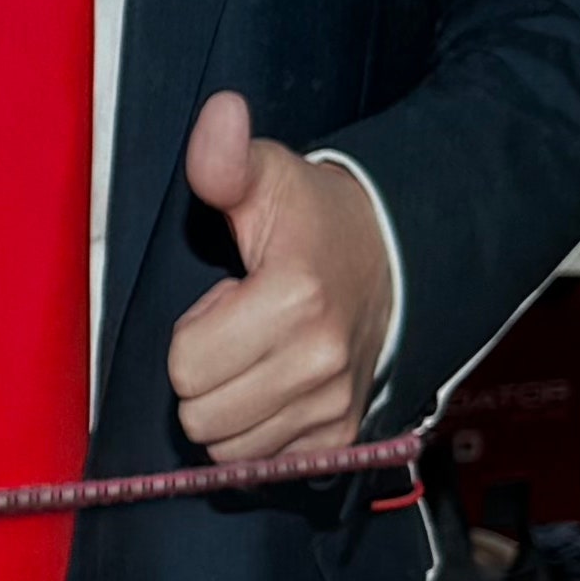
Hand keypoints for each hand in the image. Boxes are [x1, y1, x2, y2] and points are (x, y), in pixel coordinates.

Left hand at [167, 92, 392, 466]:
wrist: (394, 259)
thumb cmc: (316, 221)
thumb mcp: (268, 179)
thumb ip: (227, 158)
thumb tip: (221, 115)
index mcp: (294, 302)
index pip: (185, 365)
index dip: (192, 331)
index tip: (227, 298)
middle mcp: (319, 365)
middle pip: (200, 415)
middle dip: (204, 374)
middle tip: (238, 330)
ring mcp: (335, 406)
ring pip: (226, 448)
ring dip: (227, 406)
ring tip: (258, 355)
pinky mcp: (342, 436)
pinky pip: (263, 465)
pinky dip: (257, 434)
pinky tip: (274, 387)